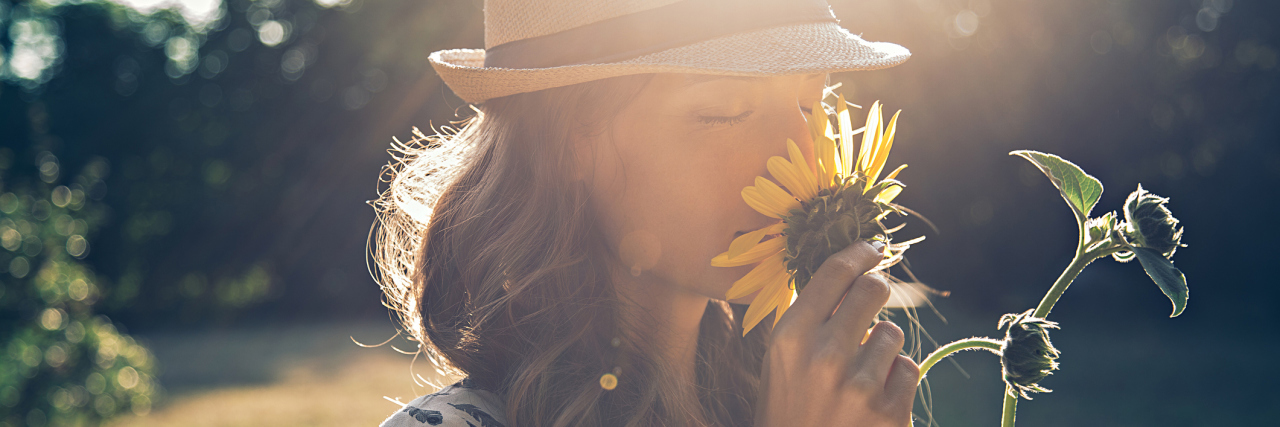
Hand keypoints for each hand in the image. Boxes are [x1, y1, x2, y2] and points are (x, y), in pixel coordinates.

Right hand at [755, 240, 918, 425]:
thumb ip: (808, 317)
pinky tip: (873, 396)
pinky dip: (895, 378)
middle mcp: (824, 356)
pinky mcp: (890, 411)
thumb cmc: (788, 409)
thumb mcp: (781, 360)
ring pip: (892, 332)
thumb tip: (847, 270)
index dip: (859, 252)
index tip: (871, 248)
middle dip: (876, 291)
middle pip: (873, 290)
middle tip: (872, 298)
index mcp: (790, 337)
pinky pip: (908, 367)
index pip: (835, 272)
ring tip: (860, 372)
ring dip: (882, 346)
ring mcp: (860, 385)